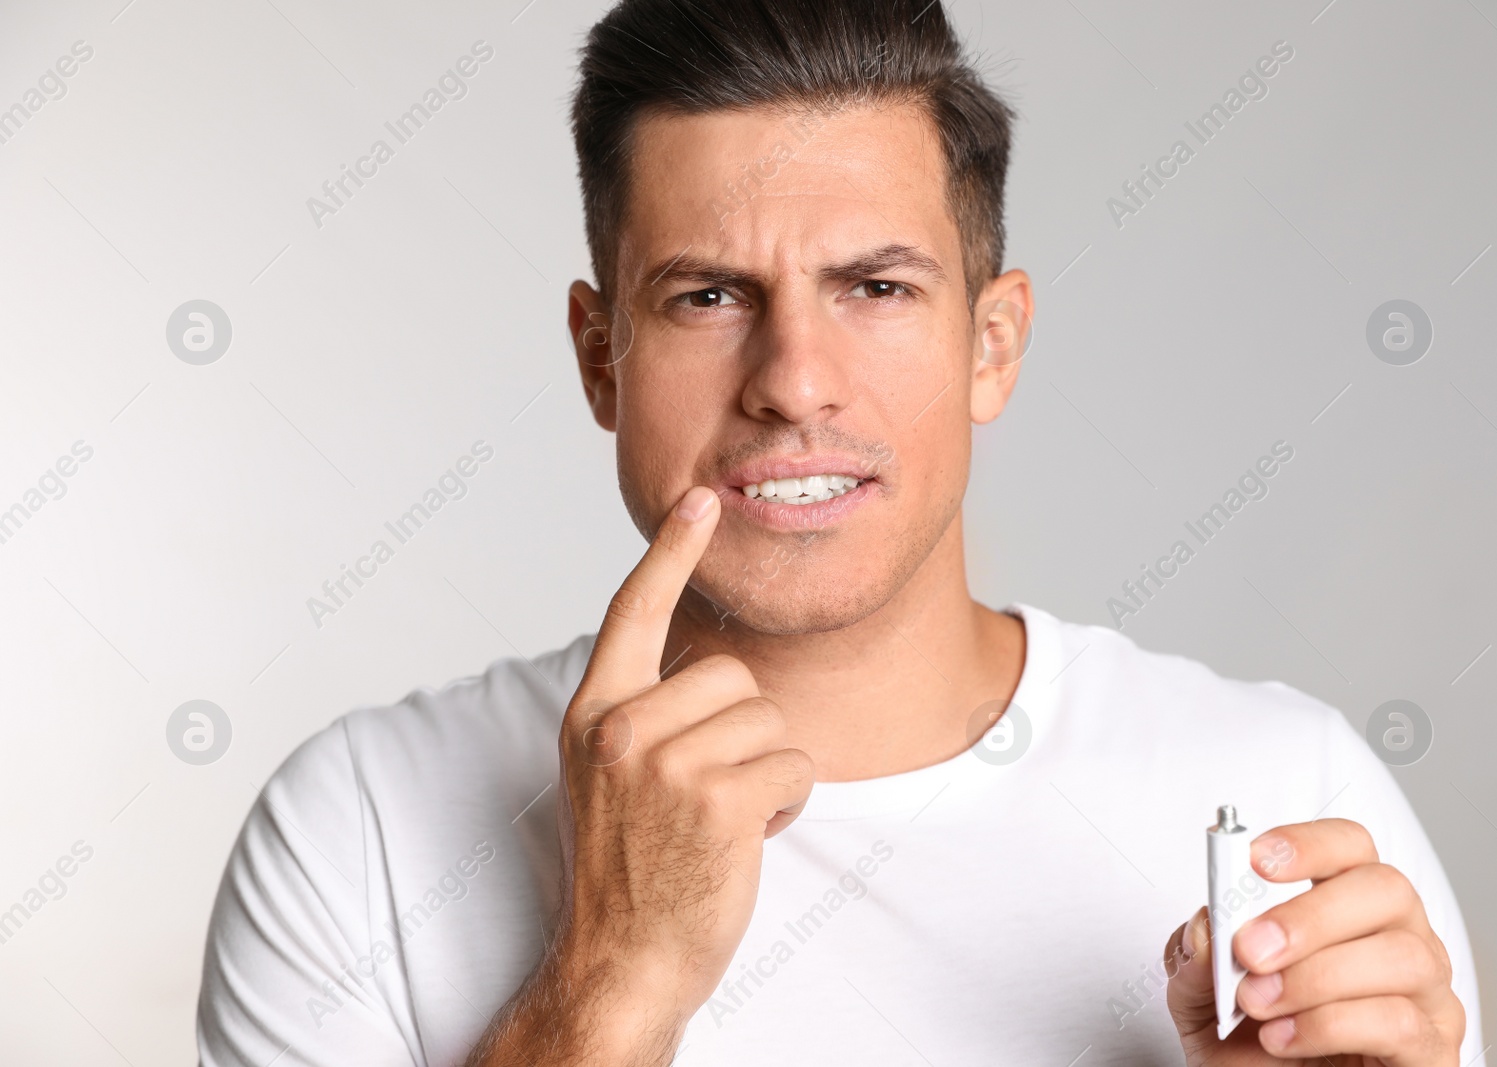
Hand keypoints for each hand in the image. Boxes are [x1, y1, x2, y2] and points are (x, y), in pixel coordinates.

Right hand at [546, 485, 812, 1056]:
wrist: (621, 962)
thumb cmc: (628, 872)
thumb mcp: (609, 777)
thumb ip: (643, 717)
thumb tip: (709, 670)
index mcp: (593, 715)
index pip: (633, 612)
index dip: (672, 553)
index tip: (701, 500)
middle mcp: (621, 728)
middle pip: (730, 676)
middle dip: (742, 731)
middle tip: (709, 794)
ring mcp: (666, 762)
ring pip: (767, 719)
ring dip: (767, 769)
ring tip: (724, 819)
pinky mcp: (717, 798)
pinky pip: (792, 762)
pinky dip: (789, 799)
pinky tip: (752, 835)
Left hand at [1164, 819, 1465, 1065]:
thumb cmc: (1253, 1047)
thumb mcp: (1203, 998)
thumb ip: (1198, 957)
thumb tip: (1207, 925)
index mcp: (1347, 909)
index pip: (1350, 847)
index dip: (1308, 844)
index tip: (1254, 859)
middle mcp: (1399, 939)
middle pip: (1385, 889)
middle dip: (1310, 915)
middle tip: (1250, 951)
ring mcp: (1427, 995)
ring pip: (1401, 956)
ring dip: (1315, 977)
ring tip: (1258, 1003)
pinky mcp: (1433, 1052)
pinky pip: (1400, 1022)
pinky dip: (1329, 1025)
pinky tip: (1283, 1038)